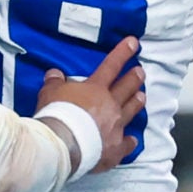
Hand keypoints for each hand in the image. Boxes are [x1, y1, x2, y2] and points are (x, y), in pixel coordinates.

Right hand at [35, 37, 145, 173]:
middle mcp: (110, 105)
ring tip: (142, 96)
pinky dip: (130, 141)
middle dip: (135, 77)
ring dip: (137, 102)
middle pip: (127, 87)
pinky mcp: (115, 148)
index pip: (111, 65)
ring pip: (131, 110)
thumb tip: (54, 73)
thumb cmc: (56, 115)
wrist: (63, 145)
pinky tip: (132, 140)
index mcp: (96, 89)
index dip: (123, 52)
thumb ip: (54, 82)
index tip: (134, 43)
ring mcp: (116, 127)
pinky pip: (127, 143)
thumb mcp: (49, 93)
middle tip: (141, 71)